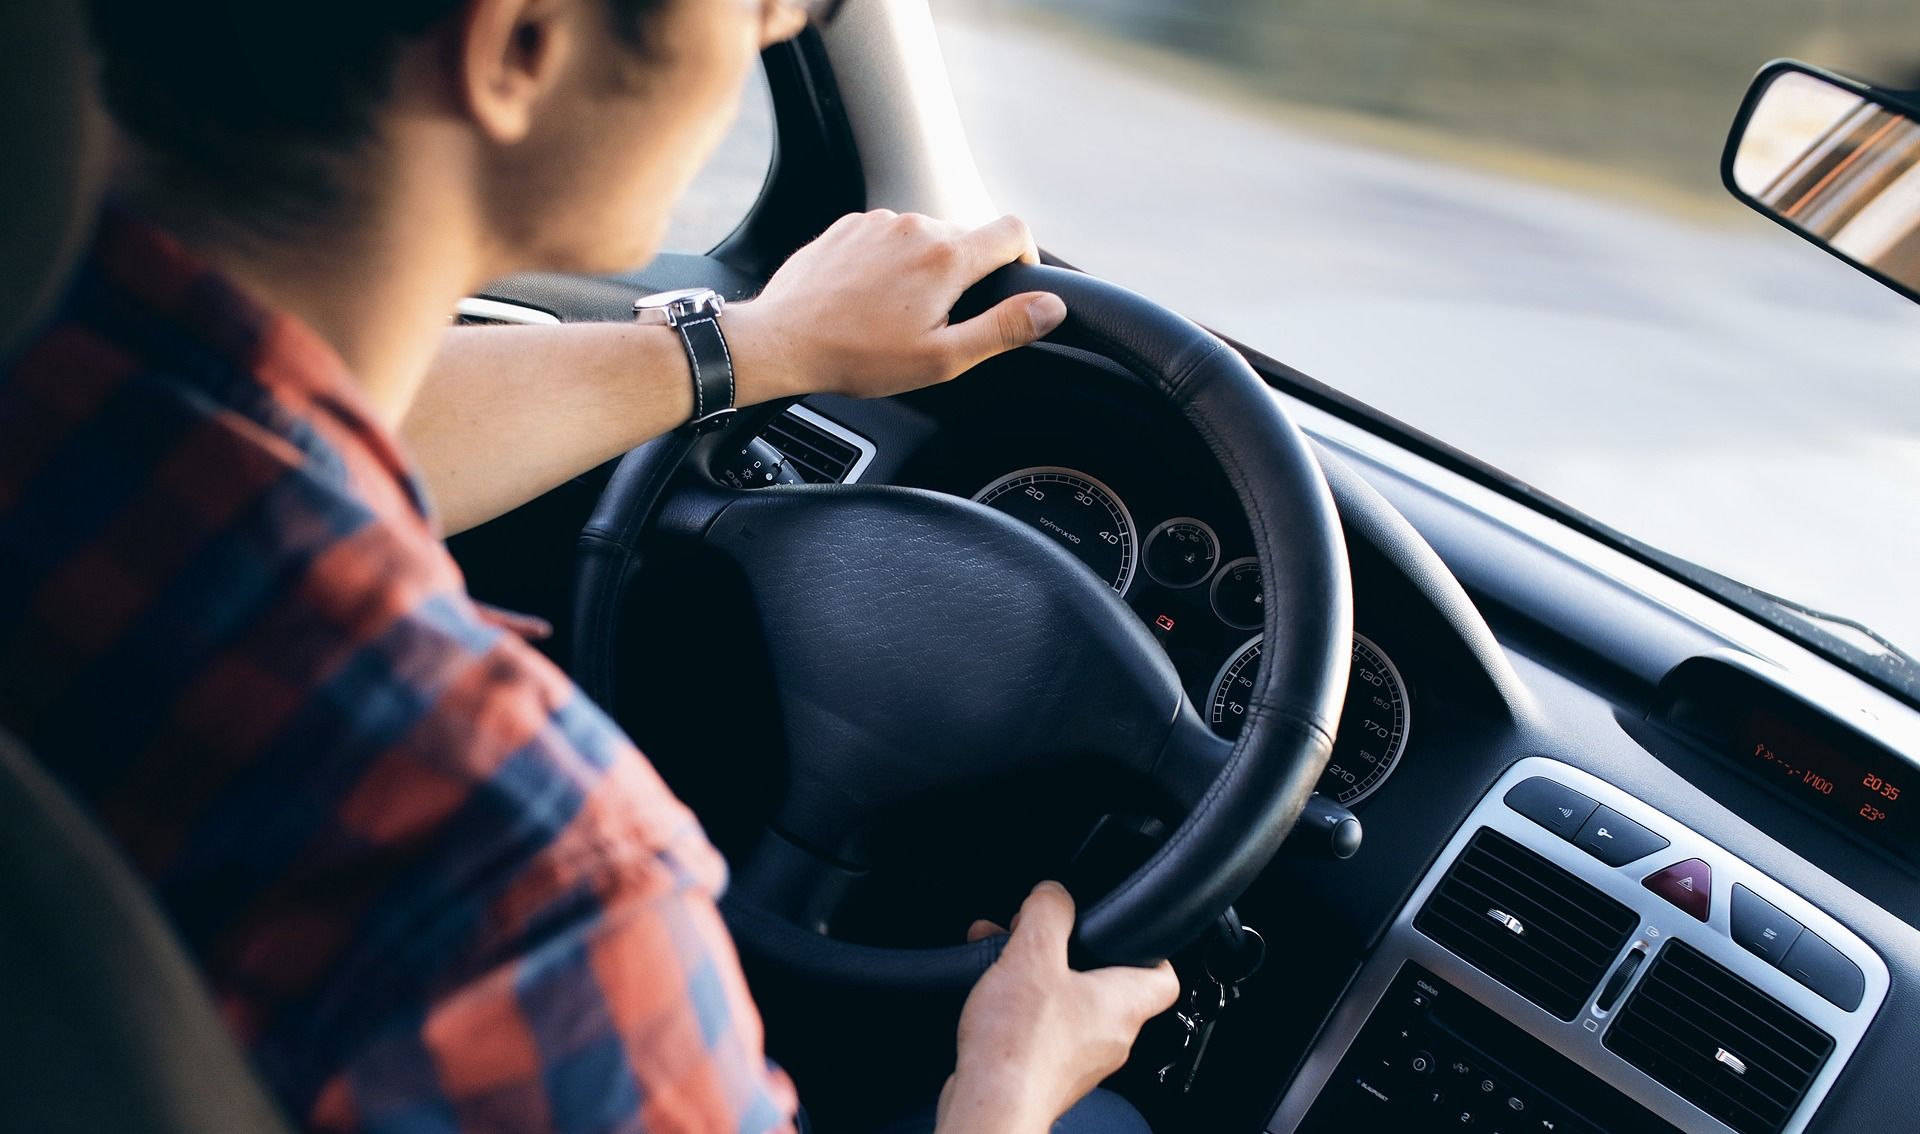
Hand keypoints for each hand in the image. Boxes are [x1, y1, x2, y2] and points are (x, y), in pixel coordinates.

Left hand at [725, 211, 1066, 402]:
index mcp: (947, 257)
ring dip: (925, 268)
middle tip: (940, 321)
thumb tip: (1051, 307)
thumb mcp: (941, 357)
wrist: (781, 340)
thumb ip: (1003, 329)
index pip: (1014, 231)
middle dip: (966, 275)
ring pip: (925, 237)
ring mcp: (879, 221)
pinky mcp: (849, 226)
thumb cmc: (858, 356)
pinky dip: (890, 262)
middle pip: (967, 237)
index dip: (1024, 258)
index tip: (1012, 286)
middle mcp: (916, 226)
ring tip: (898, 314)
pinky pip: (887, 236)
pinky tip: (869, 298)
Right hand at [934, 882, 1179, 1133]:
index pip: (1164, 976)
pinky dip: (1020, 1007)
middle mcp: (1110, 1037)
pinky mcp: (1048, 1075)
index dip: (1149, 948)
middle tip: (1039, 935)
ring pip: (1068, 1005)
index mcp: (1123, 1005)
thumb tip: (1054, 893)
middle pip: (1105, 985)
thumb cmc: (1019, 1046)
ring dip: (1037, 977)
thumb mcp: (1032, 955)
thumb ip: (1048, 913)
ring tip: (1001, 958)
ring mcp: (1080, 1061)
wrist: (991, 1107)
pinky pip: (1042, 1030)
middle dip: (1067, 953)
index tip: (1126, 931)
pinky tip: (990, 996)